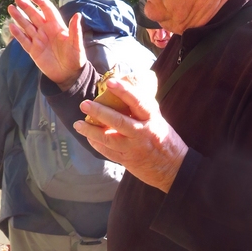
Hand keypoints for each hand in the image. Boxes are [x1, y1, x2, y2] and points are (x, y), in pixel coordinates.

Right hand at [7, 0, 85, 88]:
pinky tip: (12, 26)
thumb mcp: (77, 45)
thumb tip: (78, 15)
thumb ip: (75, 31)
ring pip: (27, 26)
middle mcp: (46, 31)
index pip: (47, 10)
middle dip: (26, 6)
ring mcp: (39, 40)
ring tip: (11, 8)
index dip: (40, 1)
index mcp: (57, 26)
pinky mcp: (34, 51)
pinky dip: (18, 34)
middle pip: (34, 15)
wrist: (69, 75)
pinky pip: (24, 41)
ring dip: (19, 17)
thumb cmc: (76, 59)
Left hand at [74, 76, 187, 192]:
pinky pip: (108, 152)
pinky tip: (88, 137)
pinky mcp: (127, 160)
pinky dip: (96, 144)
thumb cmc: (165, 140)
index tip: (110, 82)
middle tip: (85, 104)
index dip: (124, 91)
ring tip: (78, 124)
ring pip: (108, 138)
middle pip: (118, 121)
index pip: (138, 102)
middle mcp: (142, 133)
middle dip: (99, 112)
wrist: (173, 168)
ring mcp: (133, 148)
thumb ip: (142, 110)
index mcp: (152, 119)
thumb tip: (125, 91)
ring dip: (91, 131)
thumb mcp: (158, 121)